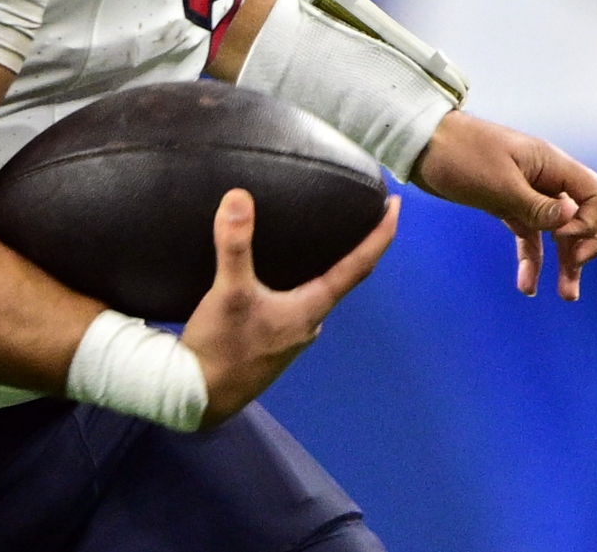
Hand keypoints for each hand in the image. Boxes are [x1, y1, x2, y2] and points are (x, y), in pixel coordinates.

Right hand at [181, 188, 398, 427]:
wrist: (200, 398)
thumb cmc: (223, 348)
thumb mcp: (228, 293)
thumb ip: (234, 246)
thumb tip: (239, 198)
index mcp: (310, 309)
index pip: (358, 267)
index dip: (380, 236)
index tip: (396, 205)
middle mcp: (309, 323)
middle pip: (343, 278)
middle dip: (355, 245)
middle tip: (359, 210)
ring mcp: (292, 336)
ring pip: (317, 291)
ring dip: (325, 264)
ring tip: (320, 234)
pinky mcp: (273, 341)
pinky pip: (297, 301)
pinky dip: (300, 280)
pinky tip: (282, 272)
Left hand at [412, 111, 596, 300]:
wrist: (421, 145)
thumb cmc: (460, 155)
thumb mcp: (499, 184)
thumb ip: (537, 205)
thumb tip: (574, 217)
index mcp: (553, 165)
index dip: (593, 224)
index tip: (564, 240)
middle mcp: (548, 179)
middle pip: (587, 215)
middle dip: (589, 245)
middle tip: (575, 267)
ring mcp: (529, 194)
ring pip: (560, 231)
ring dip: (567, 261)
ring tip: (567, 295)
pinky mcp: (509, 206)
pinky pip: (531, 237)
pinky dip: (533, 260)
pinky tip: (529, 286)